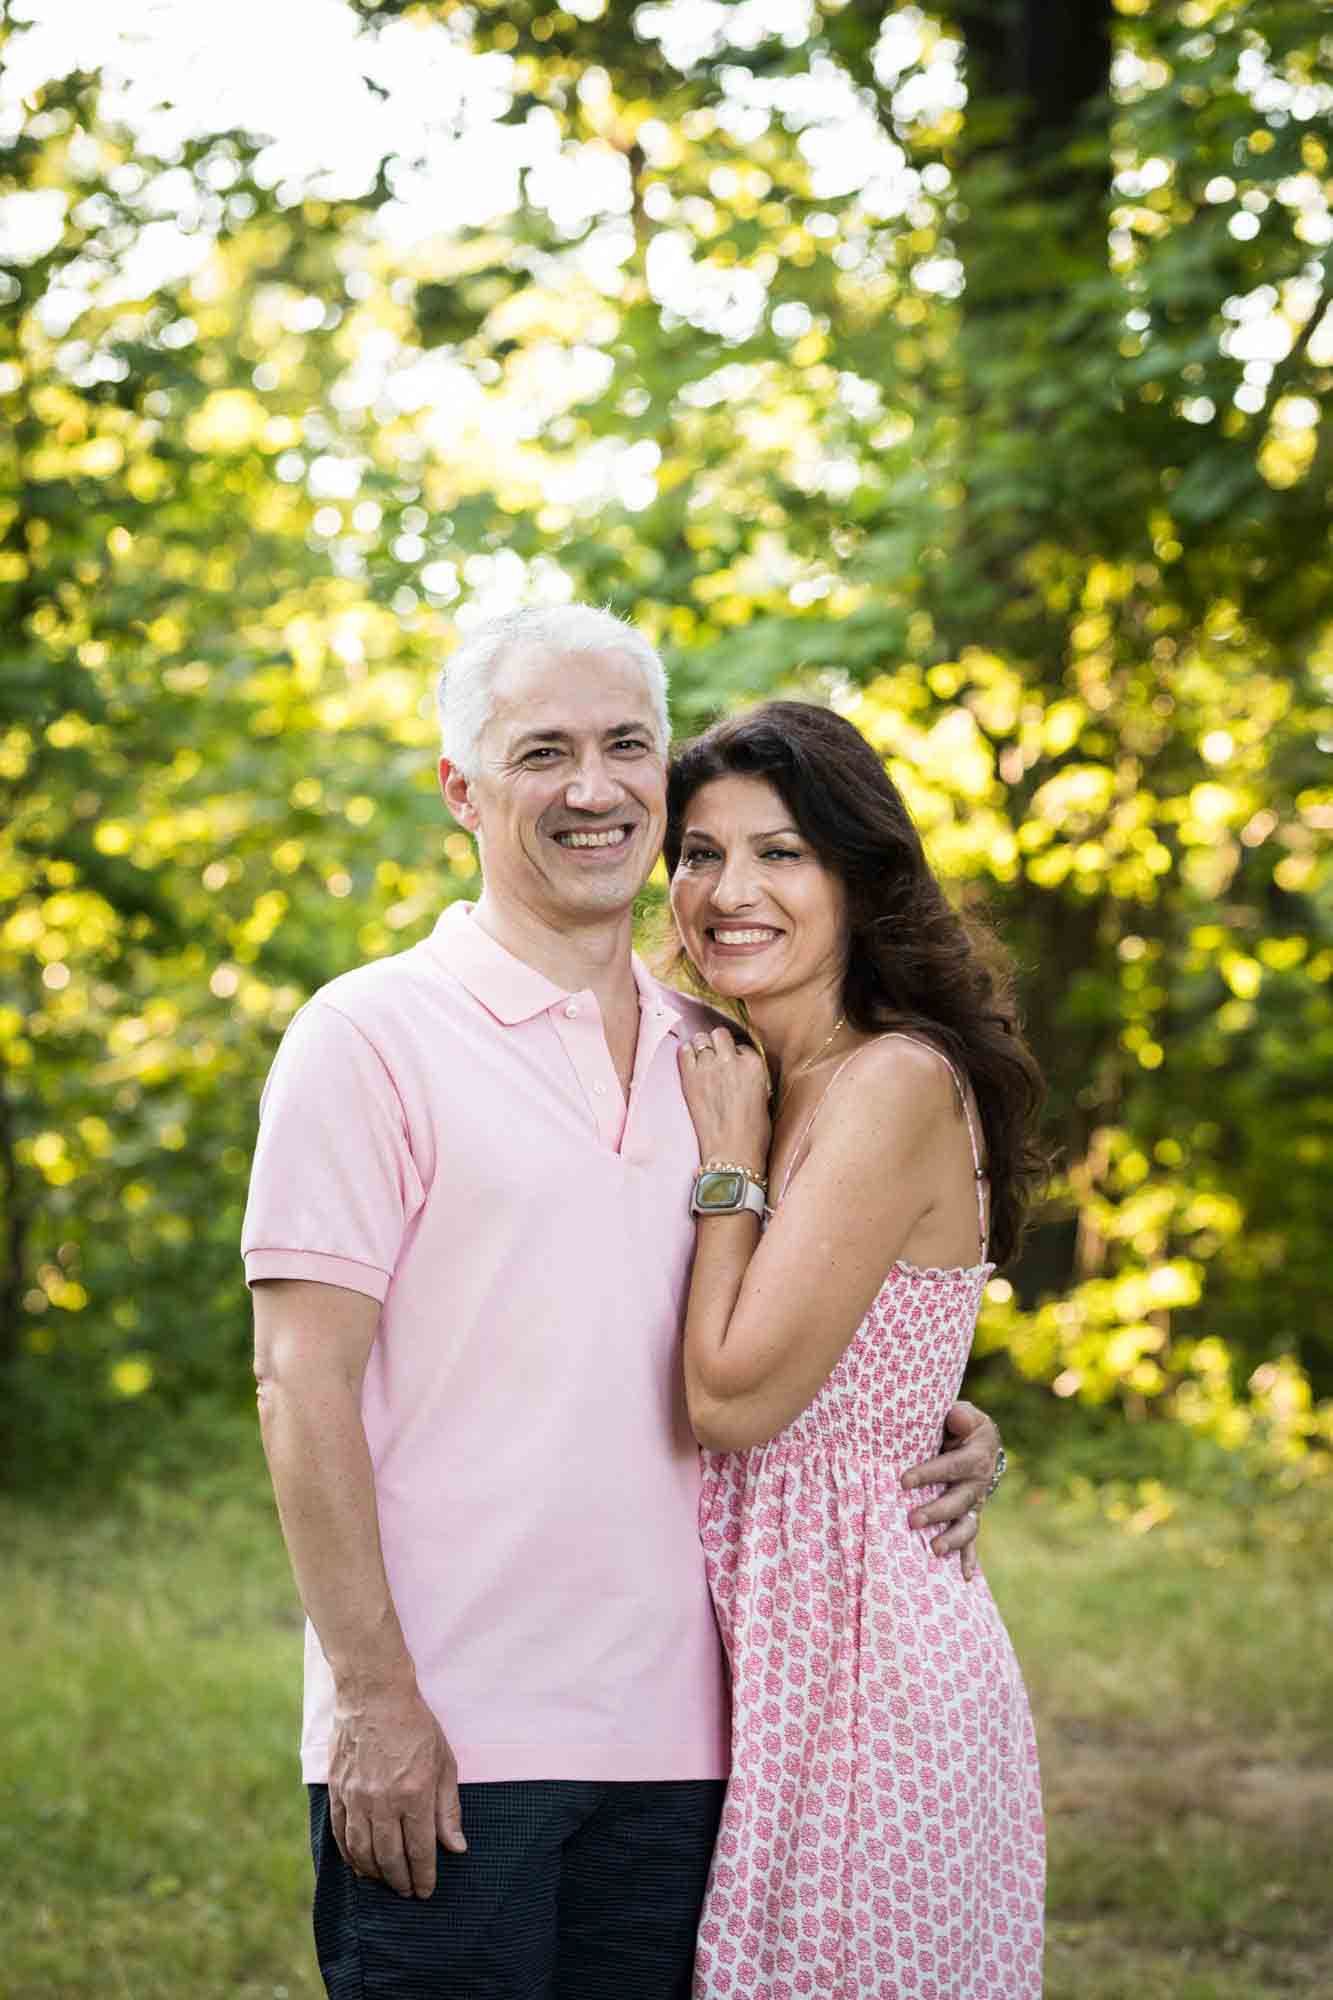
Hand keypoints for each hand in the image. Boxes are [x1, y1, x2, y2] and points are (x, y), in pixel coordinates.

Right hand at [328, 1678, 466, 1898]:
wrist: (373, 1694)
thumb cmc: (415, 1725)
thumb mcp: (444, 1761)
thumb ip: (448, 1808)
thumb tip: (456, 1847)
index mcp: (415, 1793)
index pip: (420, 1849)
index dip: (424, 1875)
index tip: (426, 1891)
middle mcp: (383, 1800)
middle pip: (390, 1857)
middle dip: (401, 1881)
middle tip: (408, 1892)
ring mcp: (357, 1797)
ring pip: (363, 1852)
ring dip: (376, 1874)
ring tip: (386, 1882)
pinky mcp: (338, 1790)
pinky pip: (341, 1834)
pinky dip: (350, 1856)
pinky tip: (360, 1865)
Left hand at [679, 1026, 770, 1176]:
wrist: (733, 1152)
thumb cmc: (754, 1132)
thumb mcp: (764, 1096)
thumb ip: (752, 1075)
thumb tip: (742, 1069)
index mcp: (754, 1064)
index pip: (743, 1045)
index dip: (737, 1054)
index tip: (734, 1064)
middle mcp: (731, 1060)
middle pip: (720, 1034)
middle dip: (719, 1043)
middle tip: (717, 1056)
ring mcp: (708, 1067)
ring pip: (701, 1038)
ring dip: (702, 1046)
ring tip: (703, 1058)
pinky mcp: (690, 1078)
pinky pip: (684, 1051)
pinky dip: (686, 1052)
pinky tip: (690, 1062)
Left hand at [900, 1400, 1000, 1582]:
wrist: (981, 1442)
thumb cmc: (962, 1426)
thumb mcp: (964, 1415)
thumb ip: (960, 1416)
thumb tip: (955, 1416)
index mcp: (974, 1458)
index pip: (950, 1466)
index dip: (928, 1473)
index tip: (904, 1480)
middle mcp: (976, 1485)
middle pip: (958, 1502)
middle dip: (936, 1512)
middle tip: (912, 1520)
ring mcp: (974, 1504)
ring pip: (966, 1526)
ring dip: (952, 1540)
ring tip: (934, 1551)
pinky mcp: (970, 1517)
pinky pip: (971, 1541)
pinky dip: (968, 1559)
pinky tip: (963, 1577)